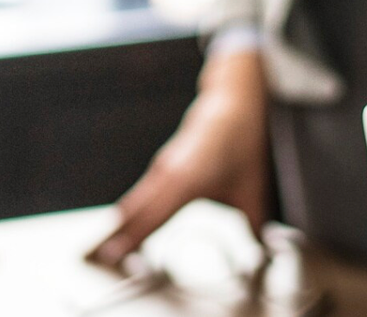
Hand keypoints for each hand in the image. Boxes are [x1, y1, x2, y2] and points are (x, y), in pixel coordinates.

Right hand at [88, 49, 269, 266]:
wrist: (230, 107)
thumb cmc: (240, 144)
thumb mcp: (253, 188)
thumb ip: (255, 225)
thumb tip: (266, 252)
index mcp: (186, 180)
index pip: (153, 216)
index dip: (133, 238)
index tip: (115, 256)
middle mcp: (166, 174)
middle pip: (133, 210)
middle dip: (116, 235)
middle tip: (100, 259)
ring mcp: (160, 169)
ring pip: (134, 201)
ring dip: (120, 224)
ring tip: (105, 248)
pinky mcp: (161, 168)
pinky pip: (140, 194)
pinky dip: (129, 212)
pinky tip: (123, 225)